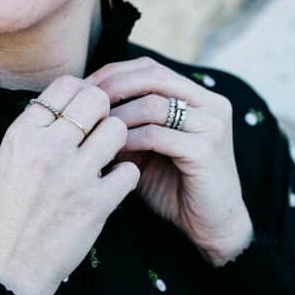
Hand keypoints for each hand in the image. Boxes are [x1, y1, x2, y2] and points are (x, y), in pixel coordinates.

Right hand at [0, 76, 139, 294]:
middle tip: (100, 130)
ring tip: (107, 157)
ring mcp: (75, 176)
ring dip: (118, 141)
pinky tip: (113, 186)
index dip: (81, 93)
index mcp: (23, 135)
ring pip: (117, 130)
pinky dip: (126, 177)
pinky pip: (130, 172)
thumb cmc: (4, 217)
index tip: (83, 110)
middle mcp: (49, 149)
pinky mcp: (97, 204)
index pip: (65, 87)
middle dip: (104, 111)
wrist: (8, 268)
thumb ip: (32, 133)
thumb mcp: (5, 163)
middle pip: (96, 100)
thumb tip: (61, 107)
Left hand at [84, 56, 254, 265]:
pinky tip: (111, 151)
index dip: (114, 73)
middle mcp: (211, 104)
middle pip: (153, 77)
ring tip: (94, 130)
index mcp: (199, 97)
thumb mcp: (147, 151)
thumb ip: (127, 127)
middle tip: (83, 103)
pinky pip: (158, 136)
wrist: (212, 226)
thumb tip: (84, 109)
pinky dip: (130, 140)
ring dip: (118, 116)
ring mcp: (212, 126)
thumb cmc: (175, 189)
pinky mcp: (206, 151)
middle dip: (112, 86)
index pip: (150, 68)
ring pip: (153, 105)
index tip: (83, 89)